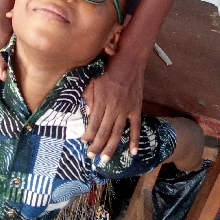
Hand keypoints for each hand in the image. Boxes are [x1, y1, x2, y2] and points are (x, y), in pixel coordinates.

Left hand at [81, 45, 143, 161]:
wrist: (130, 60)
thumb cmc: (108, 68)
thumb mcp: (93, 78)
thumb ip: (88, 95)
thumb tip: (86, 113)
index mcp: (102, 99)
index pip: (93, 123)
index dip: (88, 135)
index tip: (83, 143)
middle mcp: (114, 107)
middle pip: (104, 131)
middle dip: (97, 146)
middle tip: (91, 157)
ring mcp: (126, 109)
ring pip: (118, 132)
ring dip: (111, 147)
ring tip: (105, 159)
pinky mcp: (136, 108)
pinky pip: (136, 127)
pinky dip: (134, 140)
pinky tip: (132, 152)